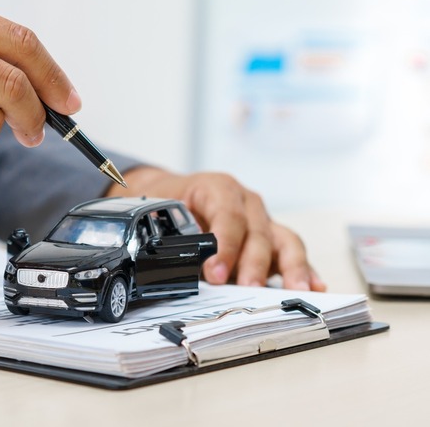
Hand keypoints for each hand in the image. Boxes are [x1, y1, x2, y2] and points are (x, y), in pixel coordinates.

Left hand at [106, 167, 325, 290]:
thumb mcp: (163, 213)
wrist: (174, 194)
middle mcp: (247, 203)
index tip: (215, 271)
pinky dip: (304, 270)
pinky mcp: (271, 240)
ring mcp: (262, 221)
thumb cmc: (171, 203)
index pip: (228, 216)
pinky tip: (315, 286)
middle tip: (249, 288)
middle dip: (253, 263)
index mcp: (219, 188)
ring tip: (296, 290)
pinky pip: (290, 253)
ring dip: (290, 267)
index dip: (224, 245)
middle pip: (258, 232)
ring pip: (284, 241)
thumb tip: (180, 265)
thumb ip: (174, 236)